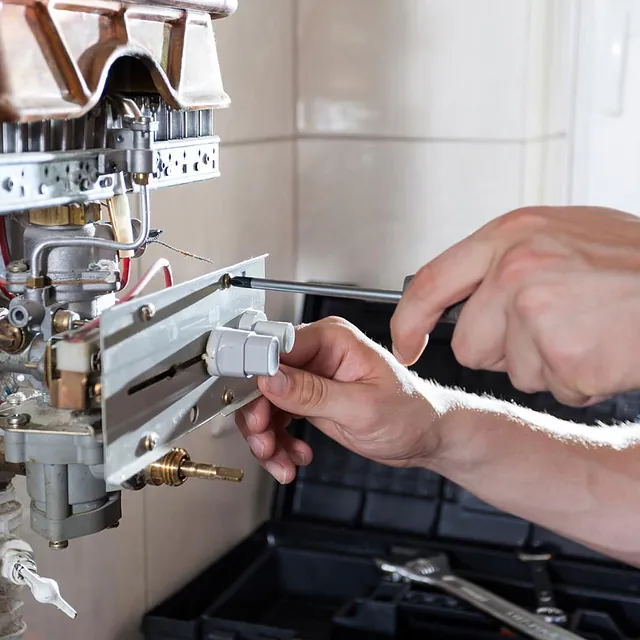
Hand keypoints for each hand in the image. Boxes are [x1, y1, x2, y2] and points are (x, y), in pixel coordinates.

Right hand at [235, 317, 437, 483]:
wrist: (424, 435)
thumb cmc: (409, 412)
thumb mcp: (361, 406)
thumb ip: (313, 393)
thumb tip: (271, 378)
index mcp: (332, 339)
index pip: (278, 347)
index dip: (258, 374)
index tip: (249, 403)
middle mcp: (317, 354)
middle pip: (264, 379)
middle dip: (260, 415)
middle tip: (264, 442)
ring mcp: (310, 378)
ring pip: (265, 404)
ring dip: (266, 436)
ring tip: (280, 459)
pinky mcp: (308, 400)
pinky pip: (276, 420)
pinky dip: (278, 443)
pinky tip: (292, 457)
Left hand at [391, 206, 639, 404]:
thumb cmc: (635, 261)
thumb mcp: (562, 235)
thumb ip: (509, 259)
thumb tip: (463, 293)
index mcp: (511, 234)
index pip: (430, 283)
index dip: (410, 321)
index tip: (405, 344)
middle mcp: (516, 270)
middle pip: (470, 345)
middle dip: (506, 350)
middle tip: (558, 326)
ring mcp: (539, 314)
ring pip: (515, 371)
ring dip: (551, 364)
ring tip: (592, 329)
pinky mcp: (566, 358)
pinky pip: (556, 389)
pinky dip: (582, 381)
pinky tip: (609, 348)